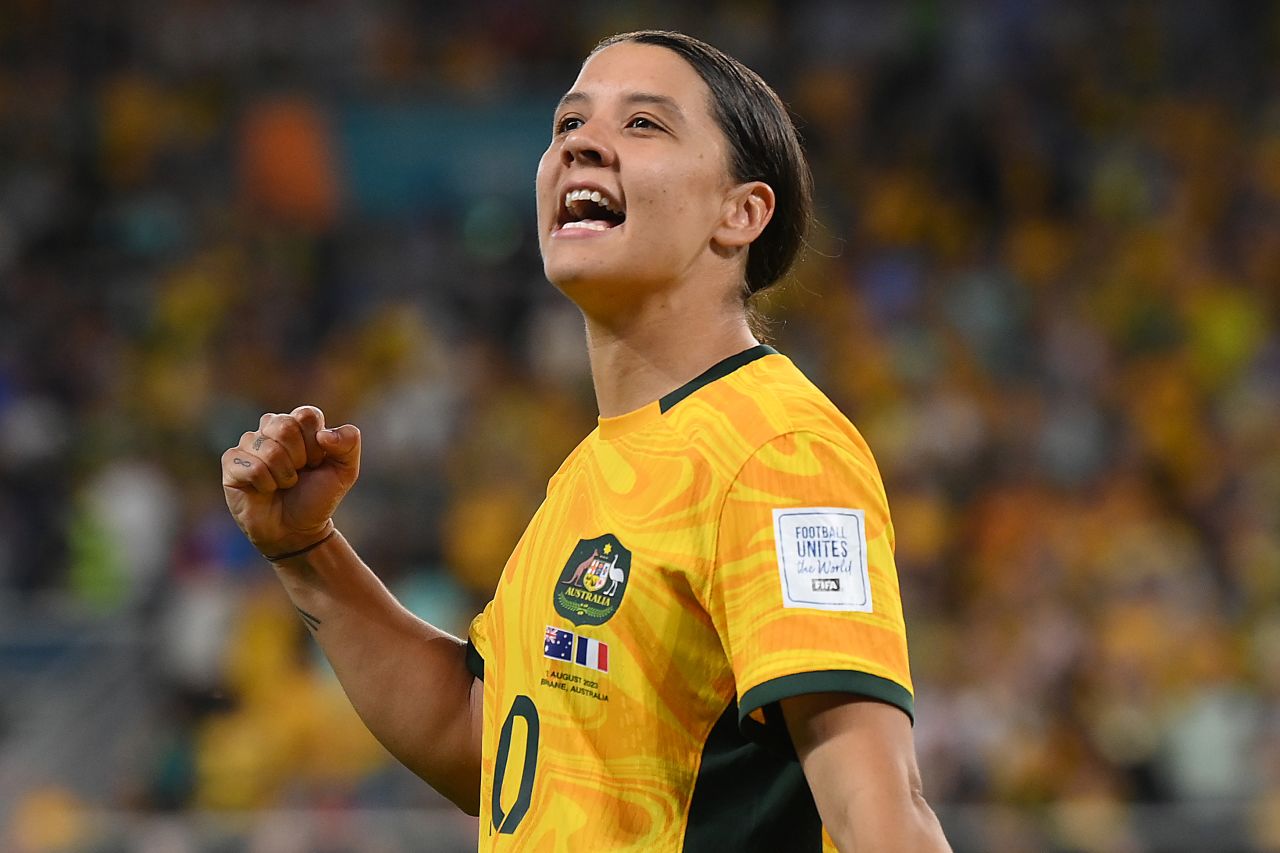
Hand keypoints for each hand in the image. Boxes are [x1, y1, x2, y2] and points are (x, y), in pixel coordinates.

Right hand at [221, 405, 360, 557]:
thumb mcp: (345, 470)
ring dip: (284, 476)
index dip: (316, 445)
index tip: (317, 462)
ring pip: (269, 450)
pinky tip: (266, 490)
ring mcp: (249, 444)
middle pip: (285, 427)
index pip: (306, 415)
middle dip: (299, 459)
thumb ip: (349, 442)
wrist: (296, 530)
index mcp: (298, 424)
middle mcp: (271, 428)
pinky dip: (266, 484)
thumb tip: (324, 434)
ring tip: (283, 484)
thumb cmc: (318, 497)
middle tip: (298, 475)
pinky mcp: (232, 463)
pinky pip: (252, 467)